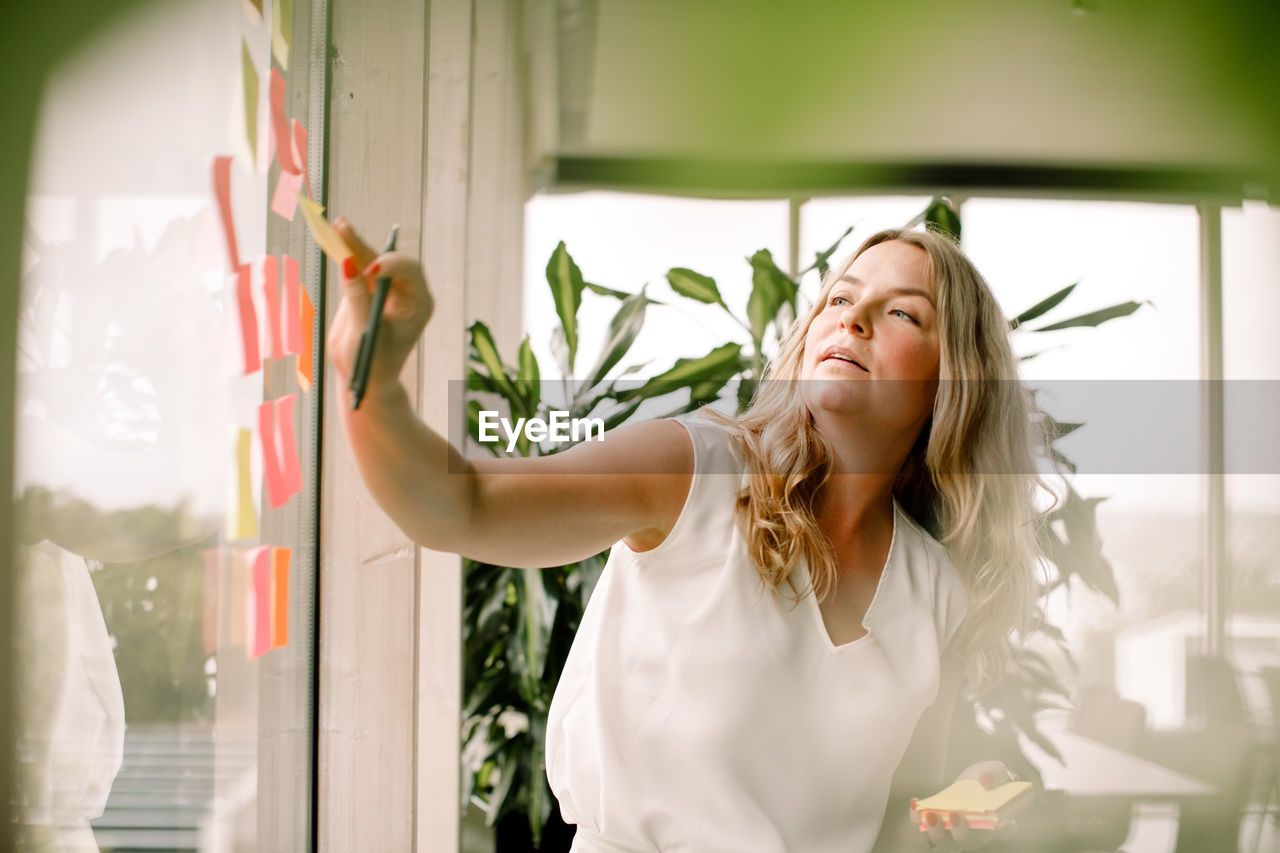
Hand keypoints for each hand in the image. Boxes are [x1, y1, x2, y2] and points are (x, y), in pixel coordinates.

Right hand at [325, 219, 433, 401]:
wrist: (365, 379)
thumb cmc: (372, 363)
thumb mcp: (364, 333)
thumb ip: (356, 298)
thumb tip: (348, 262)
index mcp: (418, 303)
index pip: (409, 271)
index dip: (390, 265)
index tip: (369, 272)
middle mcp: (406, 292)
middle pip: (387, 260)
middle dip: (364, 247)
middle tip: (343, 230)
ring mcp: (387, 289)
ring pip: (369, 259)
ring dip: (352, 244)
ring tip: (335, 226)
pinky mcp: (367, 289)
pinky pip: (356, 266)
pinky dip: (345, 253)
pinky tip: (333, 236)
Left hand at [920, 761, 1018, 850]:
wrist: (969, 782)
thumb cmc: (985, 779)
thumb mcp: (995, 770)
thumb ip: (995, 774)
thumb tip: (985, 781)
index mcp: (999, 822)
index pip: (1007, 832)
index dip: (1007, 830)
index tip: (1005, 823)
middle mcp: (977, 833)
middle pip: (970, 841)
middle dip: (962, 832)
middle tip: (957, 816)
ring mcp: (954, 832)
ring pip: (945, 841)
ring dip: (937, 830)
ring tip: (932, 815)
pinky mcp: (936, 824)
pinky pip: (923, 827)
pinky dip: (917, 818)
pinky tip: (916, 804)